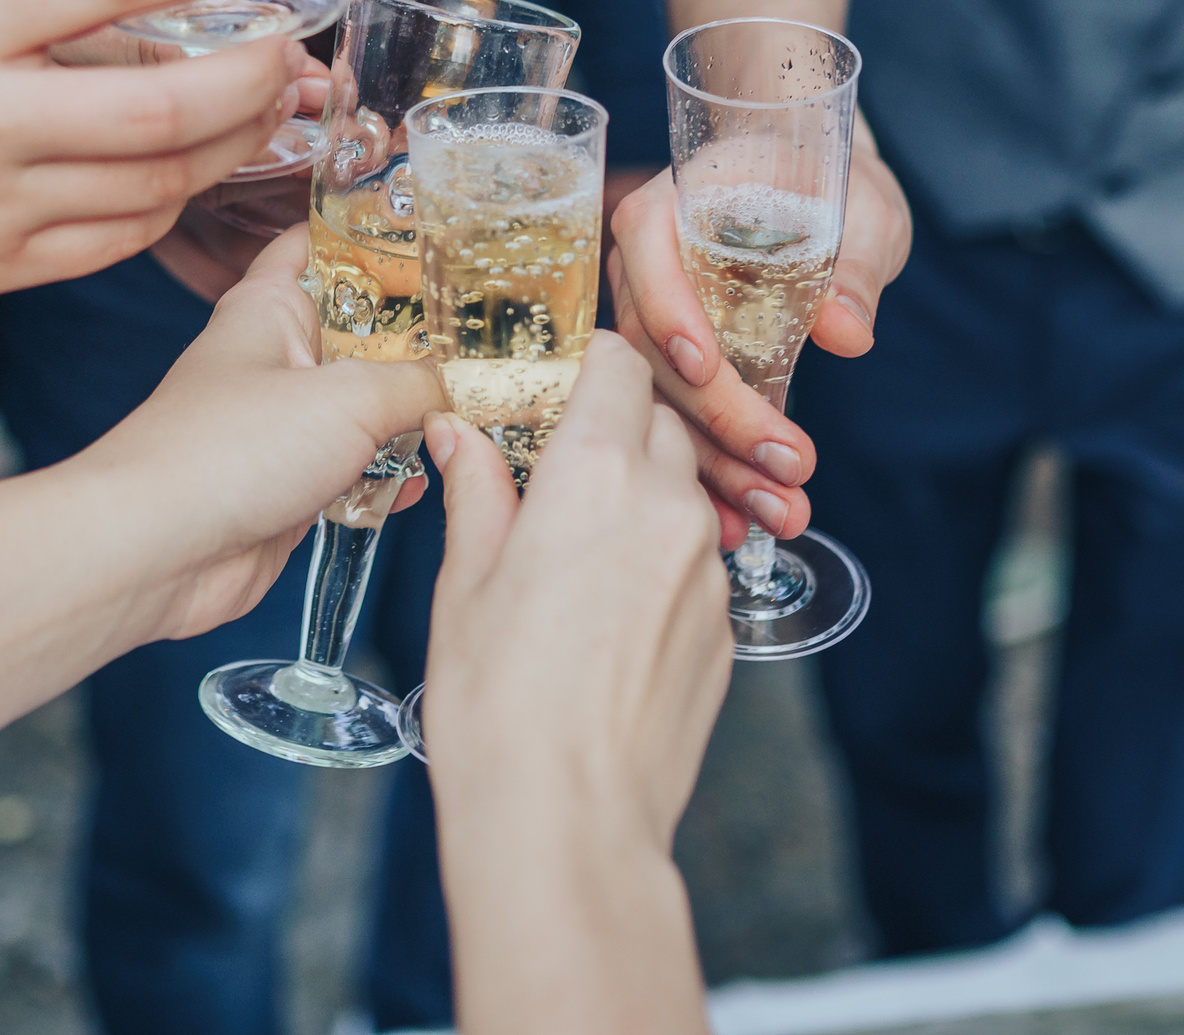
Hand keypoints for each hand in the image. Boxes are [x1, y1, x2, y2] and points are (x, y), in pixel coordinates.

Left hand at [80, 226, 442, 643]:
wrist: (158, 550)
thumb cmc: (224, 452)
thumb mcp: (348, 399)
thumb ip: (420, 385)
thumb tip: (473, 385)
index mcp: (270, 306)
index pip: (322, 242)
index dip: (374, 228)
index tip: (438, 225)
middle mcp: (276, 358)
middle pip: (361, 327)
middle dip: (422, 334)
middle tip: (491, 330)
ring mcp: (283, 424)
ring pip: (366, 402)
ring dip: (415, 410)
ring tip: (480, 404)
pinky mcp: (292, 484)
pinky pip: (357, 466)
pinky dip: (393, 472)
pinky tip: (430, 475)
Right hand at [420, 329, 731, 856]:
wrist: (567, 823)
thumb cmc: (498, 707)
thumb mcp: (463, 585)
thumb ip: (476, 492)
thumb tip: (459, 435)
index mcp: (596, 476)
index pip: (619, 363)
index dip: (585, 360)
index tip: (550, 379)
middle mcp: (667, 508)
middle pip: (657, 422)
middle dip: (609, 427)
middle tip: (548, 462)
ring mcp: (705, 571)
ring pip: (680, 493)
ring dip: (635, 496)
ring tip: (570, 546)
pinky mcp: (724, 628)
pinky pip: (692, 562)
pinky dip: (655, 561)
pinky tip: (602, 611)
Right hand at [608, 125, 911, 543]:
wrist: (818, 187)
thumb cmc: (829, 179)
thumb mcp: (861, 208)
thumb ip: (853, 264)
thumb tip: (845, 330)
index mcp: (671, 208)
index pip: (648, 258)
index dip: (671, 313)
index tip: (708, 366)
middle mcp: (645, 267)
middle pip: (654, 350)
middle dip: (718, 419)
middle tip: (785, 469)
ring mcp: (654, 321)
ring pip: (662, 401)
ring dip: (716, 463)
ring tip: (777, 512)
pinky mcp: (678, 367)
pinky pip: (680, 423)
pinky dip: (712, 472)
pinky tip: (746, 520)